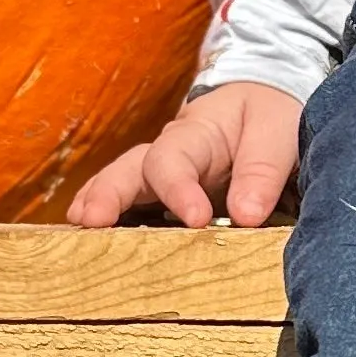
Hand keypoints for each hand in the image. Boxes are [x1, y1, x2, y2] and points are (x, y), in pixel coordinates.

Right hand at [68, 81, 304, 228]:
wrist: (266, 109)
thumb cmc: (270, 119)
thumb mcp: (278, 132)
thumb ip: (262, 171)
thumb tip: (246, 216)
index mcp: (196, 134)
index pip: (173, 159)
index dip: (178, 189)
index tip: (196, 219)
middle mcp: (168, 155)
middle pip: (129, 170)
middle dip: (108, 194)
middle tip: (93, 221)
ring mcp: (159, 178)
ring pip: (120, 187)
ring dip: (98, 209)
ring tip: (76, 235)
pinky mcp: (161, 200)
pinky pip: (130, 210)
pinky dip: (109, 225)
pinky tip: (89, 247)